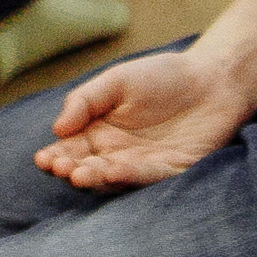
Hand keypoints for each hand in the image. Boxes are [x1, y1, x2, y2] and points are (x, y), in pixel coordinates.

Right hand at [34, 49, 256, 188]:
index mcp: (100, 134)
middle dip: (72, 170)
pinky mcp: (172, 170)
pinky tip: (115, 171)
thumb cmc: (162, 77)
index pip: (71, 150)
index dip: (55, 157)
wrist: (213, 78)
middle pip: (89, 168)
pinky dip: (132, 177)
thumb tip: (56, 129)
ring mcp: (144, 165)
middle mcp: (118, 155)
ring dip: (97, 179)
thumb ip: (85, 101)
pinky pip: (150, 178)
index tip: (43, 159)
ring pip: (115, 178)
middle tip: (61, 168)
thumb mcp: (116, 81)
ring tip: (80, 174)